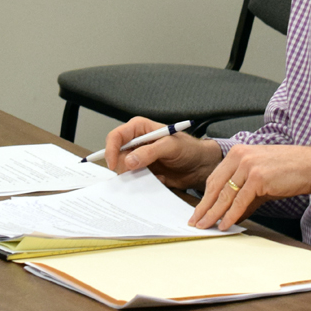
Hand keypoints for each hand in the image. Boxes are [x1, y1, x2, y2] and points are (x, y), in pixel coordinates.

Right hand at [105, 117, 221, 191]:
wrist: (199, 166)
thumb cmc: (189, 149)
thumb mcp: (170, 146)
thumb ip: (150, 152)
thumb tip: (129, 160)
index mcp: (139, 128)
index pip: (116, 136)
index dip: (111, 150)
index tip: (113, 165)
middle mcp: (136, 142)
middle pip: (116, 156)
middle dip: (125, 167)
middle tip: (141, 172)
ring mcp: (138, 158)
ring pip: (123, 170)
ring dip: (136, 176)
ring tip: (155, 174)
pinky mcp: (143, 171)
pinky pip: (133, 180)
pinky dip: (144, 182)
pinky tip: (160, 178)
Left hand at [189, 143, 310, 230]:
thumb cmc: (290, 169)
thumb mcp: (261, 178)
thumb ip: (244, 194)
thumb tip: (231, 213)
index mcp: (239, 153)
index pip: (215, 178)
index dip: (205, 197)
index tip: (199, 210)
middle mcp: (240, 157)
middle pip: (216, 186)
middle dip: (204, 207)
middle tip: (195, 222)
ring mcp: (249, 166)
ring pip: (226, 195)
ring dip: (213, 214)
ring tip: (205, 227)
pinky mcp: (258, 178)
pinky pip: (240, 201)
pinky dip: (231, 215)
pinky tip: (224, 225)